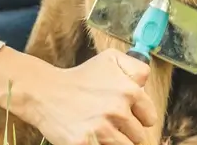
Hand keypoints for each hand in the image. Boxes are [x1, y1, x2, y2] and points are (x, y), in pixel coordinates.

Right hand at [0, 47, 157, 144]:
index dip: (138, 117)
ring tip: (100, 129)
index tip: (125, 114)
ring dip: (114, 141)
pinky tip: (91, 136)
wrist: (46, 92)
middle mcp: (117, 110)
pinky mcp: (85, 144)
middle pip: (139, 136)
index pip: (150, 118)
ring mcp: (101, 129)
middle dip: (126, 131)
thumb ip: (137, 69)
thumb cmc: (80, 78)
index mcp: (128, 90)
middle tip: (108, 121)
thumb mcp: (110, 60)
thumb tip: (147, 86)